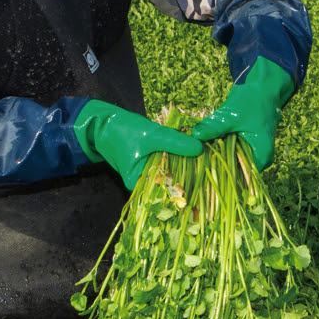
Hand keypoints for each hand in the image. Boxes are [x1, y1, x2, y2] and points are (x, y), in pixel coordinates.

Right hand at [74, 99, 202, 190]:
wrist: (104, 124)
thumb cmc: (123, 131)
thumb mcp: (152, 135)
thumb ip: (175, 142)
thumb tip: (200, 149)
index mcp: (140, 184)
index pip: (168, 193)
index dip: (188, 194)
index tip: (207, 193)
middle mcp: (144, 184)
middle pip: (171, 186)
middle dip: (191, 182)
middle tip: (213, 180)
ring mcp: (147, 174)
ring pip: (171, 175)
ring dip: (187, 171)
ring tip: (209, 169)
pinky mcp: (150, 164)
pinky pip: (168, 167)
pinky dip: (179, 162)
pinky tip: (195, 158)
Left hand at [191, 57, 293, 169]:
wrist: (261, 89)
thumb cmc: (252, 101)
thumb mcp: (232, 115)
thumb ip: (214, 127)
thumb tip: (195, 136)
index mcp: (261, 157)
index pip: (239, 176)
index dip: (219, 174)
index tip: (199, 169)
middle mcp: (257, 160)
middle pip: (232, 171)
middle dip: (213, 165)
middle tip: (192, 161)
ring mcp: (249, 153)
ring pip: (228, 161)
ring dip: (213, 156)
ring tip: (194, 154)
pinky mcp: (241, 146)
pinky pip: (226, 152)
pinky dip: (215, 148)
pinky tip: (201, 146)